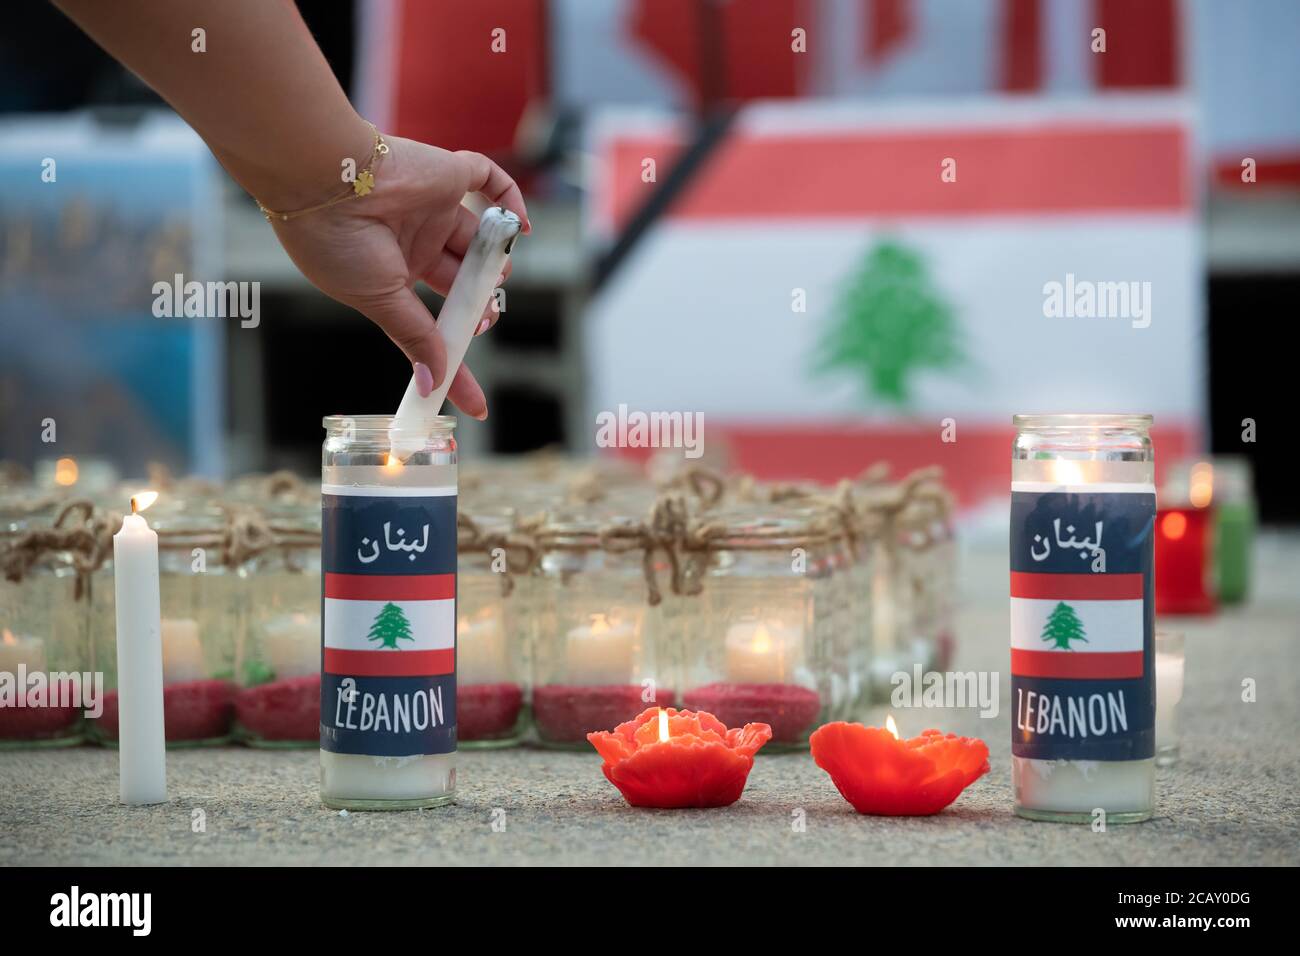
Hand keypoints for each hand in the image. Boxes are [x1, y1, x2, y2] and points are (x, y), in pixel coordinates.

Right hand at [267, 133, 529, 418]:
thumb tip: (434, 384)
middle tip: (485, 318)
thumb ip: (414, 337)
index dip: (455, 360)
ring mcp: (435, 209)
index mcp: (392, 275)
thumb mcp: (378, 299)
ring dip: (497, 264)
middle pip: (464, 283)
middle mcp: (415, 242)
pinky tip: (522, 227)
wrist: (324, 179)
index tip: (475, 404)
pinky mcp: (449, 174)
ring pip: (481, 241)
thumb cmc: (336, 242)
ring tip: (492, 275)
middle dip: (480, 306)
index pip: (434, 323)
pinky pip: (491, 182)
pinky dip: (512, 202)